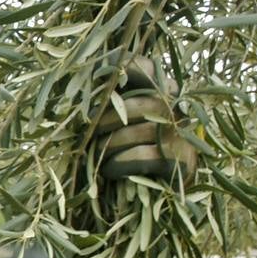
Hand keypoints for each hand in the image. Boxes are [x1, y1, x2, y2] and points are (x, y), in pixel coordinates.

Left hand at [96, 55, 197, 181]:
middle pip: (142, 104)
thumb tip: (75, 94)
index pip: (144, 68)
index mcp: (160, 90)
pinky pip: (146, 156)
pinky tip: (109, 170)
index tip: (95, 79)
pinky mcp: (181, 161)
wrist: (159, 189)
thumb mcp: (117, 122)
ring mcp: (181, 134)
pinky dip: (121, 162)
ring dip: (111, 144)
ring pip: (142, 131)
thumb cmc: (129, 149)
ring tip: (97, 154)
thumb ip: (105, 104)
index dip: (120, 68)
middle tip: (90, 132)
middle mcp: (175, 107)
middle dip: (108, 119)